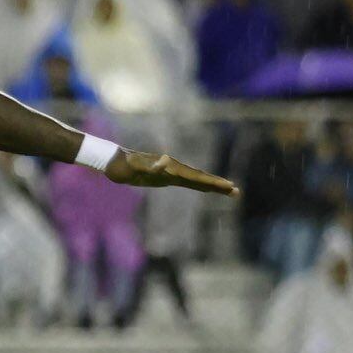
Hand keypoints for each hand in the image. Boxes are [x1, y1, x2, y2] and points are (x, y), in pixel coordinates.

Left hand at [105, 148, 238, 197]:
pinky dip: (199, 186)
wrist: (115, 162)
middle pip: (200, 178)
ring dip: (212, 186)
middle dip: (218, 185)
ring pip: (196, 181)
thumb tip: (164, 161)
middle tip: (237, 191)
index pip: (196, 177)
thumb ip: (149, 166)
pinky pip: (187, 183)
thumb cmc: (124, 166)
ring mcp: (171, 173)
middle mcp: (174, 169)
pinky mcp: (166, 178)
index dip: (212, 182)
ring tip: (229, 191)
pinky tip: (205, 189)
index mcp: (172, 168)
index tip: (227, 186)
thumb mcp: (135, 167)